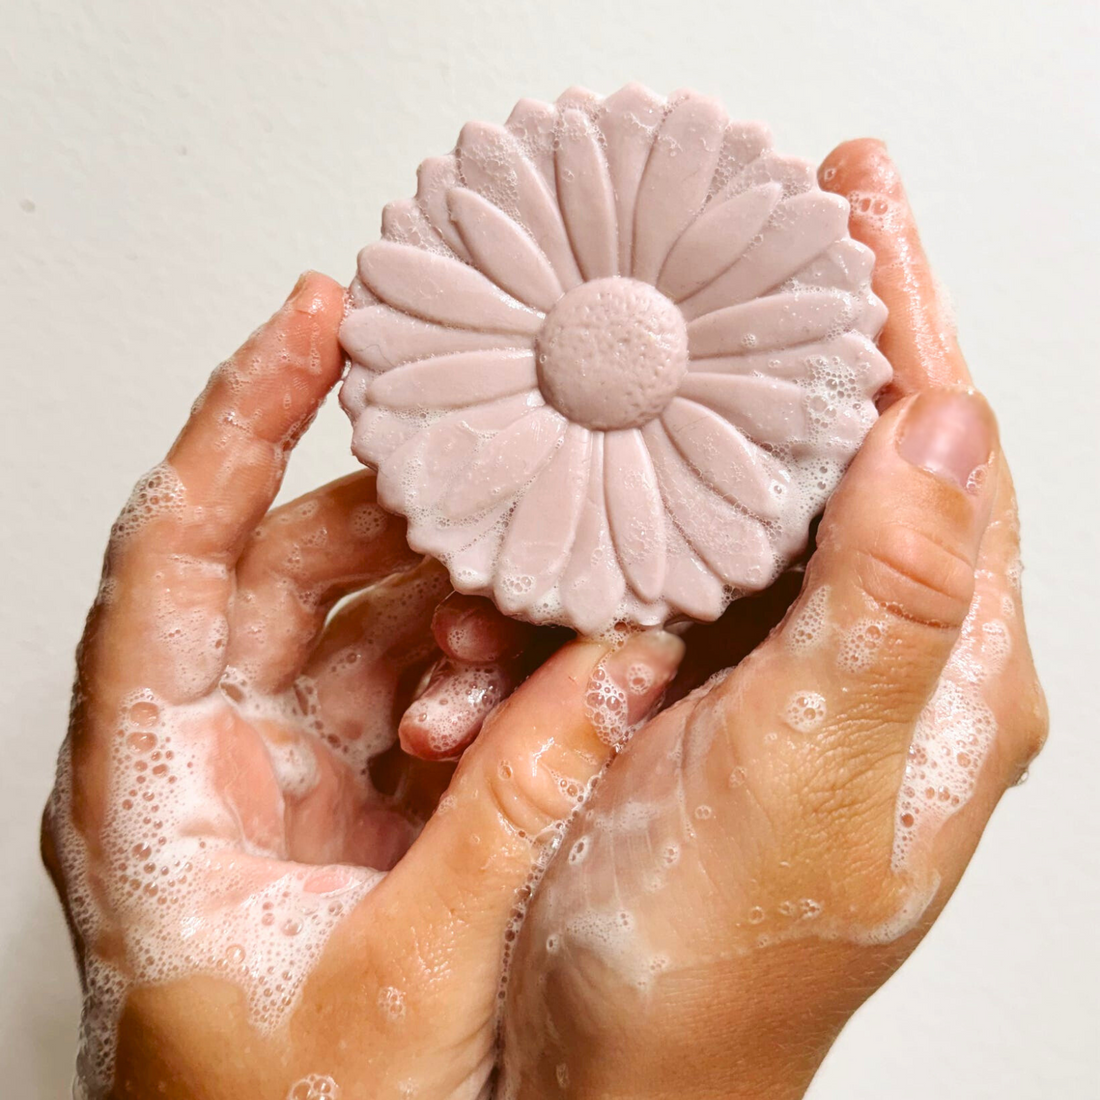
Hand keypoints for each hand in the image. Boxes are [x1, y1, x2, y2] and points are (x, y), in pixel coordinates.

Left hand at [41, 275, 686, 1098]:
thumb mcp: (406, 976)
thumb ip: (512, 811)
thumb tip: (612, 672)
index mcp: (156, 779)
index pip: (173, 545)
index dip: (238, 419)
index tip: (312, 320)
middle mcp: (203, 750)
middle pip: (275, 564)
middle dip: (381, 512)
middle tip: (480, 464)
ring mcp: (273, 766)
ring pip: (346, 619)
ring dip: (435, 594)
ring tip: (516, 574)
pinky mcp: (336, 794)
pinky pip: (393, 683)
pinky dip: (457, 661)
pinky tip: (517, 662)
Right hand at [497, 140, 1048, 1098]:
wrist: (612, 1068)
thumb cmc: (714, 964)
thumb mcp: (807, 782)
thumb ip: (887, 608)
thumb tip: (946, 426)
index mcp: (939, 676)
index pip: (949, 451)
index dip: (908, 316)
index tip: (861, 201)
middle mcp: (868, 660)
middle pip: (847, 456)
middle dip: (791, 348)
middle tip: (752, 244)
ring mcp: (776, 671)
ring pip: (735, 515)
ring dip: (646, 481)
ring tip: (578, 450)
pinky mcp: (695, 688)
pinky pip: (651, 584)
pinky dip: (581, 571)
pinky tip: (522, 600)